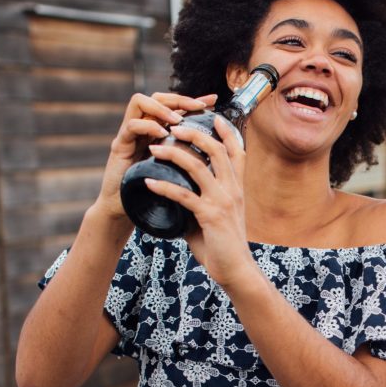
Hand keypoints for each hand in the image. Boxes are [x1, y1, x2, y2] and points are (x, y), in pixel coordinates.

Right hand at [95, 92, 215, 222]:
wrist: (125, 211)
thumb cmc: (153, 193)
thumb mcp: (177, 171)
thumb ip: (191, 157)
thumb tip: (220, 151)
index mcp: (158, 131)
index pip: (174, 105)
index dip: (193, 100)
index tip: (213, 100)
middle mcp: (142, 128)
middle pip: (157, 97)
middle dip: (178, 98)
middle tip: (196, 105)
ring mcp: (129, 135)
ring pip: (139, 102)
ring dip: (162, 108)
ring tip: (178, 120)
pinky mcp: (119, 146)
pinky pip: (131, 126)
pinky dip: (147, 126)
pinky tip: (161, 133)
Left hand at [144, 115, 253, 286]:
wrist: (236, 269)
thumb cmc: (223, 244)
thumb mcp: (215, 216)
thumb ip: (199, 200)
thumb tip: (176, 194)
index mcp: (237, 188)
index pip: (237, 152)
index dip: (226, 132)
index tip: (213, 117)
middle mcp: (233, 190)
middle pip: (216, 150)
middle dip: (194, 134)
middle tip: (172, 127)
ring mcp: (223, 201)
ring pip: (198, 167)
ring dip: (173, 154)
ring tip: (154, 148)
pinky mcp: (210, 216)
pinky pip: (183, 195)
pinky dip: (163, 186)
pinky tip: (147, 182)